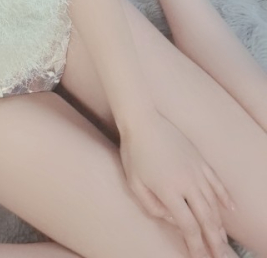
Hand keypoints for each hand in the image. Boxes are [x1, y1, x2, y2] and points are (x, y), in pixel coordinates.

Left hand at [119, 111, 235, 257]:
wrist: (142, 120)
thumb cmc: (134, 152)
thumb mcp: (134, 183)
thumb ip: (151, 206)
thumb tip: (169, 218)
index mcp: (169, 190)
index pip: (188, 226)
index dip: (195, 244)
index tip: (198, 257)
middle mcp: (187, 182)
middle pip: (206, 218)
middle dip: (213, 240)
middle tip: (218, 255)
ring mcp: (196, 170)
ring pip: (213, 202)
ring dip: (219, 223)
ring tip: (222, 239)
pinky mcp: (199, 159)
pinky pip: (216, 182)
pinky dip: (225, 196)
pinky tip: (231, 208)